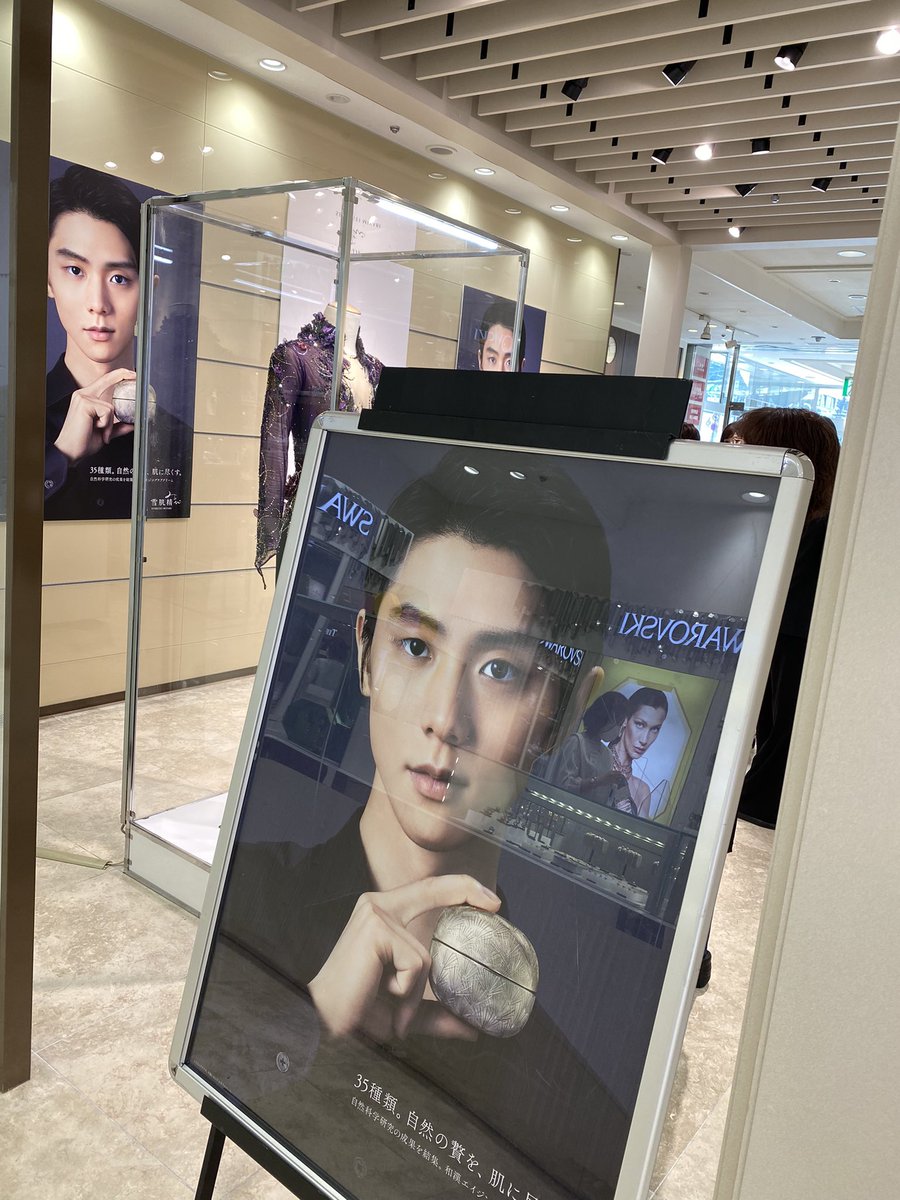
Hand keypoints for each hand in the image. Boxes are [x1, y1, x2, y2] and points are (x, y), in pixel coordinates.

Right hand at [53, 368, 135, 463]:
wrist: (70, 452)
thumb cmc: (83, 442)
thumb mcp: (105, 432)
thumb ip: (117, 426)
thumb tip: (131, 424)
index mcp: (86, 398)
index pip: (104, 381)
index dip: (119, 375)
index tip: (132, 373)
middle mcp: (83, 394)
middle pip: (108, 380)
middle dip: (123, 376)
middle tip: (135, 376)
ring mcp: (83, 398)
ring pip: (111, 406)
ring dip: (109, 424)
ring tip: (99, 432)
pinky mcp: (85, 403)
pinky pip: (107, 412)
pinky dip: (106, 425)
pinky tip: (95, 429)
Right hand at [308, 874, 500, 1042]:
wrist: (322, 1026)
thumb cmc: (356, 1013)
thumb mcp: (405, 1009)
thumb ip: (436, 1013)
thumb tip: (473, 1028)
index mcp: (382, 915)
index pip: (426, 891)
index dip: (459, 888)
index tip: (492, 901)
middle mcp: (377, 907)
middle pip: (431, 888)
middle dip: (466, 890)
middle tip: (496, 905)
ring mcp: (375, 914)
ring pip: (425, 956)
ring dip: (415, 996)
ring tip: (394, 1013)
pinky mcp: (376, 929)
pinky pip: (416, 966)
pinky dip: (408, 996)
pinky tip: (385, 1003)